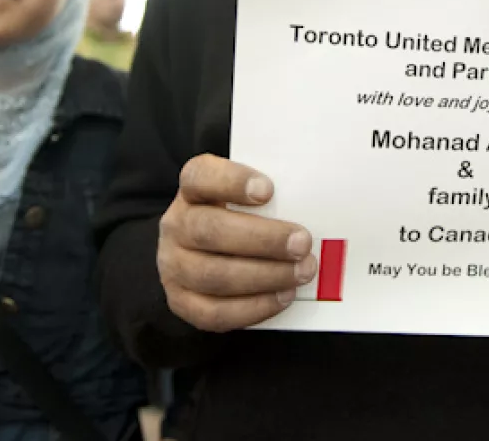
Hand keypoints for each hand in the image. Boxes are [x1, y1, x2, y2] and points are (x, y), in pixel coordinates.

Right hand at [158, 154, 315, 332]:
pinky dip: (253, 308)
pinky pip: (214, 313)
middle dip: (262, 240)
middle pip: (210, 231)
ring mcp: (173, 266)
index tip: (268, 190)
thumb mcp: (249, 192)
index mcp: (193, 188)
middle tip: (302, 243)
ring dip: (265, 276)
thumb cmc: (240, 214)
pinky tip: (283, 296)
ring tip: (302, 272)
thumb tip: (315, 198)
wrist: (205, 250)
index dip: (232, 182)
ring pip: (213, 276)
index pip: (200, 176)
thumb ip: (272, 192)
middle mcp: (176, 225)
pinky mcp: (181, 302)